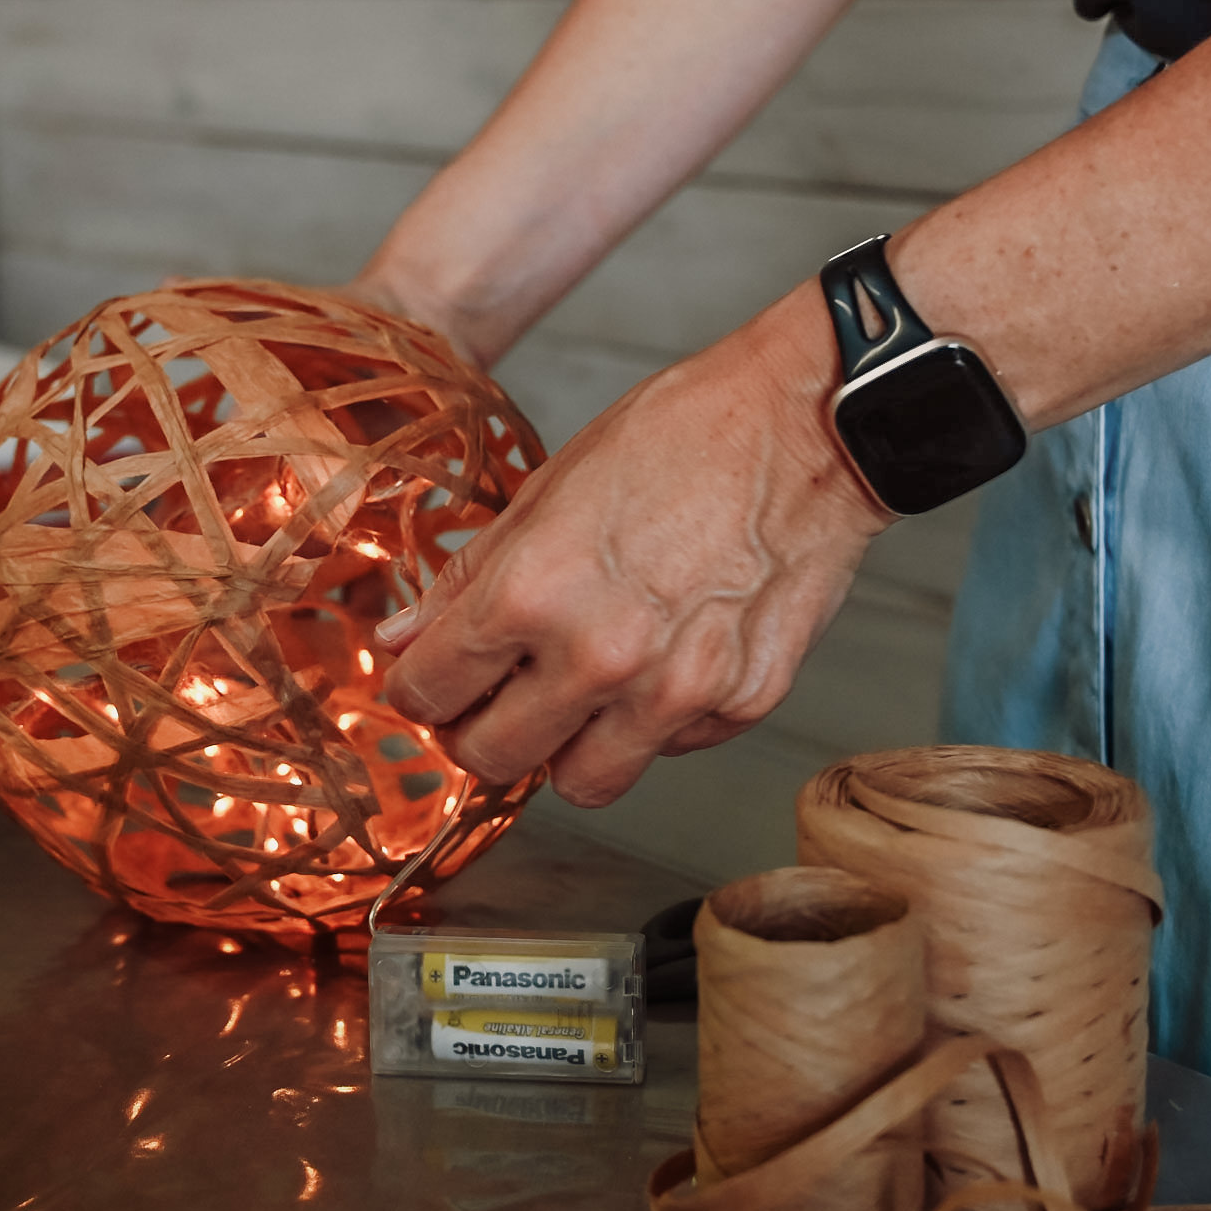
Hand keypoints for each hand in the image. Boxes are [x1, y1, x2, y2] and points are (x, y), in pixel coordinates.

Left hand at [377, 284, 888, 806]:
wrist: (807, 425)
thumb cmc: (679, 435)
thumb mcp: (547, 489)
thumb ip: (468, 579)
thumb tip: (403, 640)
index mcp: (531, 593)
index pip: (429, 692)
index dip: (418, 688)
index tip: (428, 680)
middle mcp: (599, 657)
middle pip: (492, 761)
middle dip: (477, 732)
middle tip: (490, 699)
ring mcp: (675, 692)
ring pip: (581, 784)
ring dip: (565, 747)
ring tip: (577, 693)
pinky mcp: (740, 705)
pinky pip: (666, 750)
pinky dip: (651, 722)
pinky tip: (660, 660)